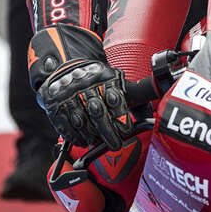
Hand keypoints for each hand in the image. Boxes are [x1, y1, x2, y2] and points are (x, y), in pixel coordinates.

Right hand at [28, 25, 134, 150]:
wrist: (64, 66)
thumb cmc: (95, 77)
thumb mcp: (113, 78)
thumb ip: (131, 92)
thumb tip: (155, 101)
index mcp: (103, 77)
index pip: (114, 100)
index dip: (121, 118)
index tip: (126, 131)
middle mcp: (85, 85)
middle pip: (98, 113)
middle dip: (108, 133)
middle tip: (115, 145)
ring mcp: (68, 95)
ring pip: (81, 121)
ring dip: (91, 136)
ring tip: (97, 142)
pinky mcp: (55, 104)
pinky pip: (65, 124)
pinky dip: (75, 136)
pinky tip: (82, 140)